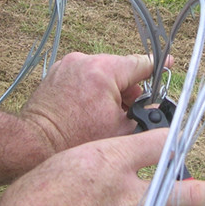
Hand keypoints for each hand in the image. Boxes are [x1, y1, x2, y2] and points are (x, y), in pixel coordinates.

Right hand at [0, 129, 204, 205]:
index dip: (174, 142)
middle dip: (204, 190)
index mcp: (110, 160)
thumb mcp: (61, 164)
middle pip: (187, 189)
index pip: (161, 144)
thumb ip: (93, 162)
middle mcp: (129, 192)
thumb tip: (107, 166)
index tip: (177, 145)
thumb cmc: (30, 205)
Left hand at [22, 52, 168, 151]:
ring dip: (110, 90)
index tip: (170, 63)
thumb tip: (155, 109)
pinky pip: (83, 76)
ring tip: (107, 116)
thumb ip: (143, 116)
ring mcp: (67, 65)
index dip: (158, 66)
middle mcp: (84, 61)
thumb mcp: (120, 131)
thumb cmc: (73, 140)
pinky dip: (92, 90)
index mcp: (103, 70)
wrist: (34, 144)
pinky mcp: (56, 73)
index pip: (140, 63)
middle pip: (120, 69)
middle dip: (129, 90)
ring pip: (101, 73)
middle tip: (131, 112)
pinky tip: (90, 111)